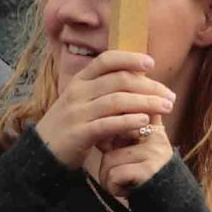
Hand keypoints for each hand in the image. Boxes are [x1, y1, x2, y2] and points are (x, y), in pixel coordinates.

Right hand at [36, 51, 173, 169]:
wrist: (42, 154)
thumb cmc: (70, 126)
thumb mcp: (82, 102)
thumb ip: (104, 91)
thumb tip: (138, 79)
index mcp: (79, 81)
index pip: (106, 60)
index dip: (129, 58)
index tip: (151, 63)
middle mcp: (78, 93)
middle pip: (118, 81)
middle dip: (148, 86)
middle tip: (169, 95)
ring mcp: (77, 113)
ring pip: (117, 101)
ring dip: (145, 103)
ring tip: (166, 107)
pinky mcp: (79, 133)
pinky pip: (108, 124)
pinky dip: (129, 121)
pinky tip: (145, 122)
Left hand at [89, 127, 177, 202]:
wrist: (172, 208)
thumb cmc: (149, 182)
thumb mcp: (143, 154)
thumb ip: (129, 135)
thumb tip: (107, 124)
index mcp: (154, 128)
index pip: (128, 115)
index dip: (112, 126)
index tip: (107, 134)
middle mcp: (157, 136)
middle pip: (111, 138)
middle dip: (107, 161)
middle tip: (118, 175)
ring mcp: (154, 151)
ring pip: (109, 159)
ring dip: (108, 179)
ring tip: (125, 185)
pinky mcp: (149, 169)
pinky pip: (114, 175)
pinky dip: (114, 188)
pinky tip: (128, 192)